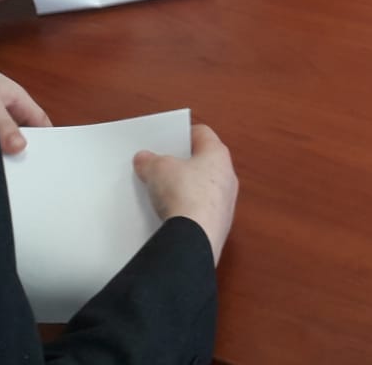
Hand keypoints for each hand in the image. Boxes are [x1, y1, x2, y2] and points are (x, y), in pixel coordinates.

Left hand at [0, 65, 51, 154]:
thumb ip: (3, 125)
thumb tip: (20, 146)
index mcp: (17, 99)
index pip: (39, 120)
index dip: (47, 138)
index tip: (49, 160)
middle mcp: (6, 108)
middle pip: (21, 131)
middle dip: (21, 149)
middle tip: (22, 173)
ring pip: (2, 136)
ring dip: (0, 149)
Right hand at [135, 123, 237, 263]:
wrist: (195, 238)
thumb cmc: (184, 194)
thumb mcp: (157, 170)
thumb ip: (150, 161)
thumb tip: (144, 159)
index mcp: (218, 153)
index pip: (202, 133)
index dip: (183, 134)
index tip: (167, 139)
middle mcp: (228, 176)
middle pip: (202, 161)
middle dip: (180, 163)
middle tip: (159, 164)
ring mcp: (225, 202)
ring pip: (202, 188)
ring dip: (184, 188)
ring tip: (159, 191)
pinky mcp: (218, 224)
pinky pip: (200, 210)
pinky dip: (186, 210)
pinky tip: (168, 215)